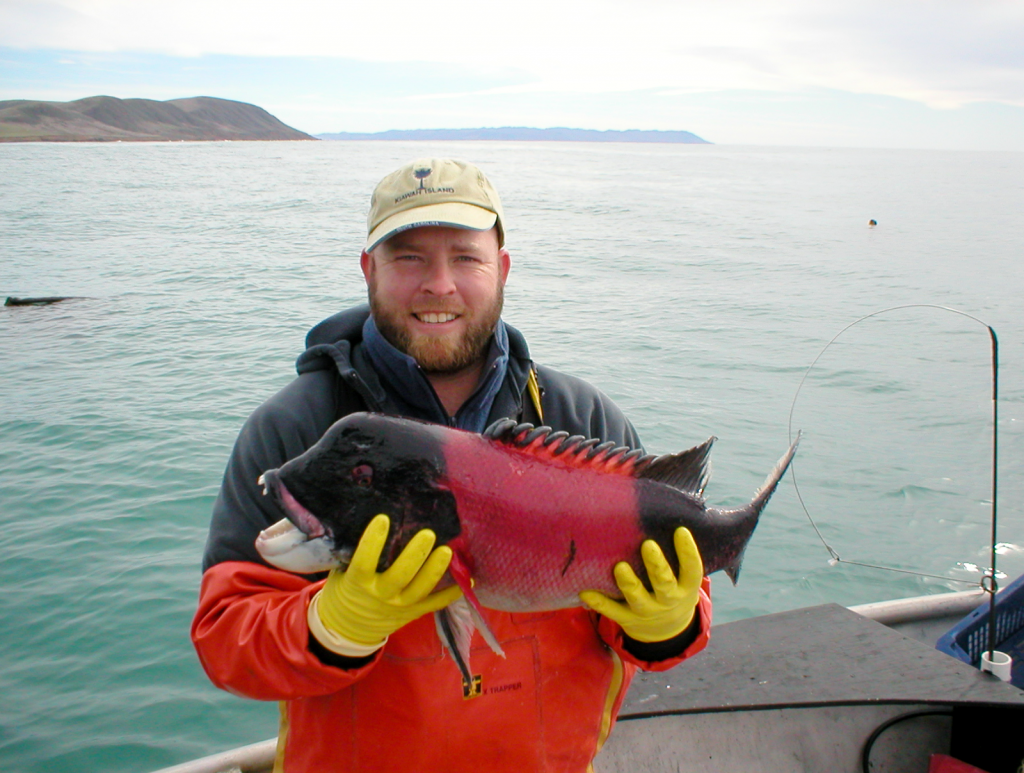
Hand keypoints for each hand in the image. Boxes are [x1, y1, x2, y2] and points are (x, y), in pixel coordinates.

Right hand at [312, 514, 462, 651]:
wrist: (347, 628)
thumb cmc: (345, 591)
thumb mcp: (342, 573)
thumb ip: (354, 555)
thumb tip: (367, 521)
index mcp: (358, 583)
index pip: (365, 561)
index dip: (373, 541)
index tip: (383, 519)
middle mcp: (381, 595)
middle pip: (401, 575)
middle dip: (416, 554)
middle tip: (428, 534)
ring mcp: (399, 606)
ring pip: (421, 589)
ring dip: (435, 569)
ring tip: (447, 550)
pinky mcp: (413, 613)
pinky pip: (435, 604)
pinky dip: (452, 593)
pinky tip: (467, 580)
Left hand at [579, 527, 702, 642]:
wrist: (666, 630)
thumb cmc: (673, 588)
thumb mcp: (683, 578)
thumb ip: (678, 555)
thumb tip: (668, 510)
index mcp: (686, 587)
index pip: (692, 569)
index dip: (688, 551)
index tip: (680, 530)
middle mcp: (668, 600)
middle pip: (664, 583)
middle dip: (656, 565)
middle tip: (648, 545)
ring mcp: (647, 611)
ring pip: (638, 598)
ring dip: (629, 583)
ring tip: (620, 567)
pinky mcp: (627, 619)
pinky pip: (612, 611)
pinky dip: (598, 602)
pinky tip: (585, 591)